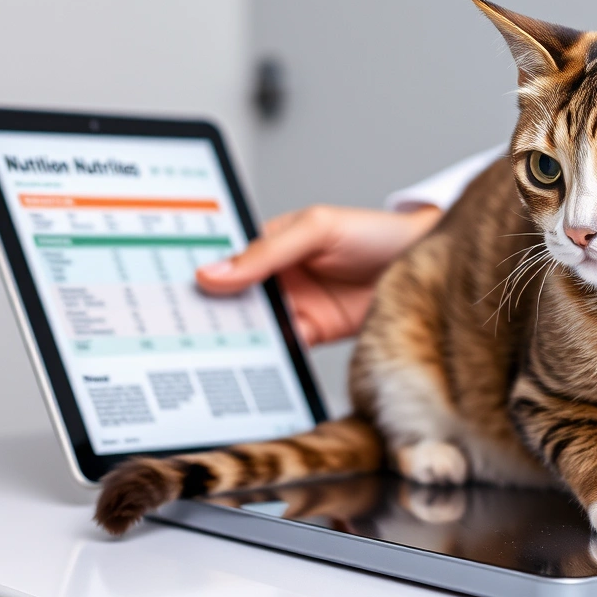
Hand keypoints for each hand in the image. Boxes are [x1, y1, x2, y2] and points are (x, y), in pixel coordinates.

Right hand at [196, 204, 440, 345]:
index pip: (225, 261)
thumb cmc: (375, 233)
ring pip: (254, 326)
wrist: (426, 265)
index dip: (198, 277)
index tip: (170, 297)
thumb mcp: (317, 230)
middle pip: (234, 299)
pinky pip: (282, 349)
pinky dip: (266, 358)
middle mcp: (278, 276)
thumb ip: (266, 252)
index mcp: (271, 242)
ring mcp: (295, 306)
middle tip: (180, 333)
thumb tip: (212, 274)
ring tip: (208, 354)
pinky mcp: (314, 334)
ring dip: (236, 340)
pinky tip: (250, 366)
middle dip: (209, 315)